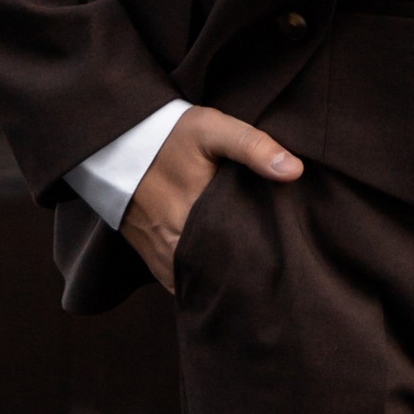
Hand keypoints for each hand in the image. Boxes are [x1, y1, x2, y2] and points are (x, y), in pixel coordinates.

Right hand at [119, 106, 301, 292]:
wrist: (118, 145)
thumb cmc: (170, 136)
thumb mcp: (212, 129)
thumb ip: (253, 147)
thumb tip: (295, 171)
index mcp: (195, 221)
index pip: (242, 258)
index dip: (267, 258)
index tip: (289, 254)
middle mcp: (176, 250)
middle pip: (225, 275)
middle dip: (251, 274)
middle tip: (280, 265)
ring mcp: (164, 261)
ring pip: (206, 284)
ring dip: (227, 279)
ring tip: (258, 273)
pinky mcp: (156, 263)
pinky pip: (187, 284)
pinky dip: (206, 281)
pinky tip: (226, 272)